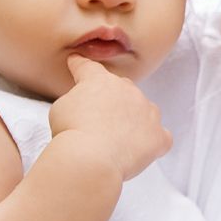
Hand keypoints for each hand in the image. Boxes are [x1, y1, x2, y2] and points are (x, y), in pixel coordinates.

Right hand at [48, 55, 171, 180]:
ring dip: (134, 119)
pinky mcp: (158, 135)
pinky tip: (139, 149)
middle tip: (97, 120)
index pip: (89, 68)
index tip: (76, 62)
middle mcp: (128, 90)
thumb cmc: (71, 132)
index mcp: (100, 80)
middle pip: (122, 89)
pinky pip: (160, 135)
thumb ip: (76, 99)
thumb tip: (84, 104)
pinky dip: (151, 140)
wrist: (92, 158)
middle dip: (112, 100)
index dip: (81, 66)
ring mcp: (147, 111)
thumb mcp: (61, 107)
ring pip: (144, 110)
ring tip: (117, 138)